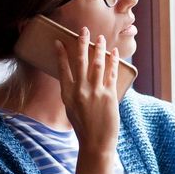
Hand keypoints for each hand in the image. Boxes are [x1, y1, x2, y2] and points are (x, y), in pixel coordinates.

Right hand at [55, 28, 120, 155]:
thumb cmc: (84, 128)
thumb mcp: (71, 109)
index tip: (60, 41)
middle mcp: (80, 91)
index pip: (62, 69)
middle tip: (84, 30)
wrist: (95, 143)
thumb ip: (73, 94)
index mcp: (67, 94)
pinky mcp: (109, 96)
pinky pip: (111, 74)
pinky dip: (113, 61)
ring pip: (97, 64)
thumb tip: (77, 81)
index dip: (61, 54)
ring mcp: (95, 92)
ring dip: (99, 49)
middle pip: (80, 61)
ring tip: (101, 38)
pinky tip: (114, 53)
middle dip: (82, 44)